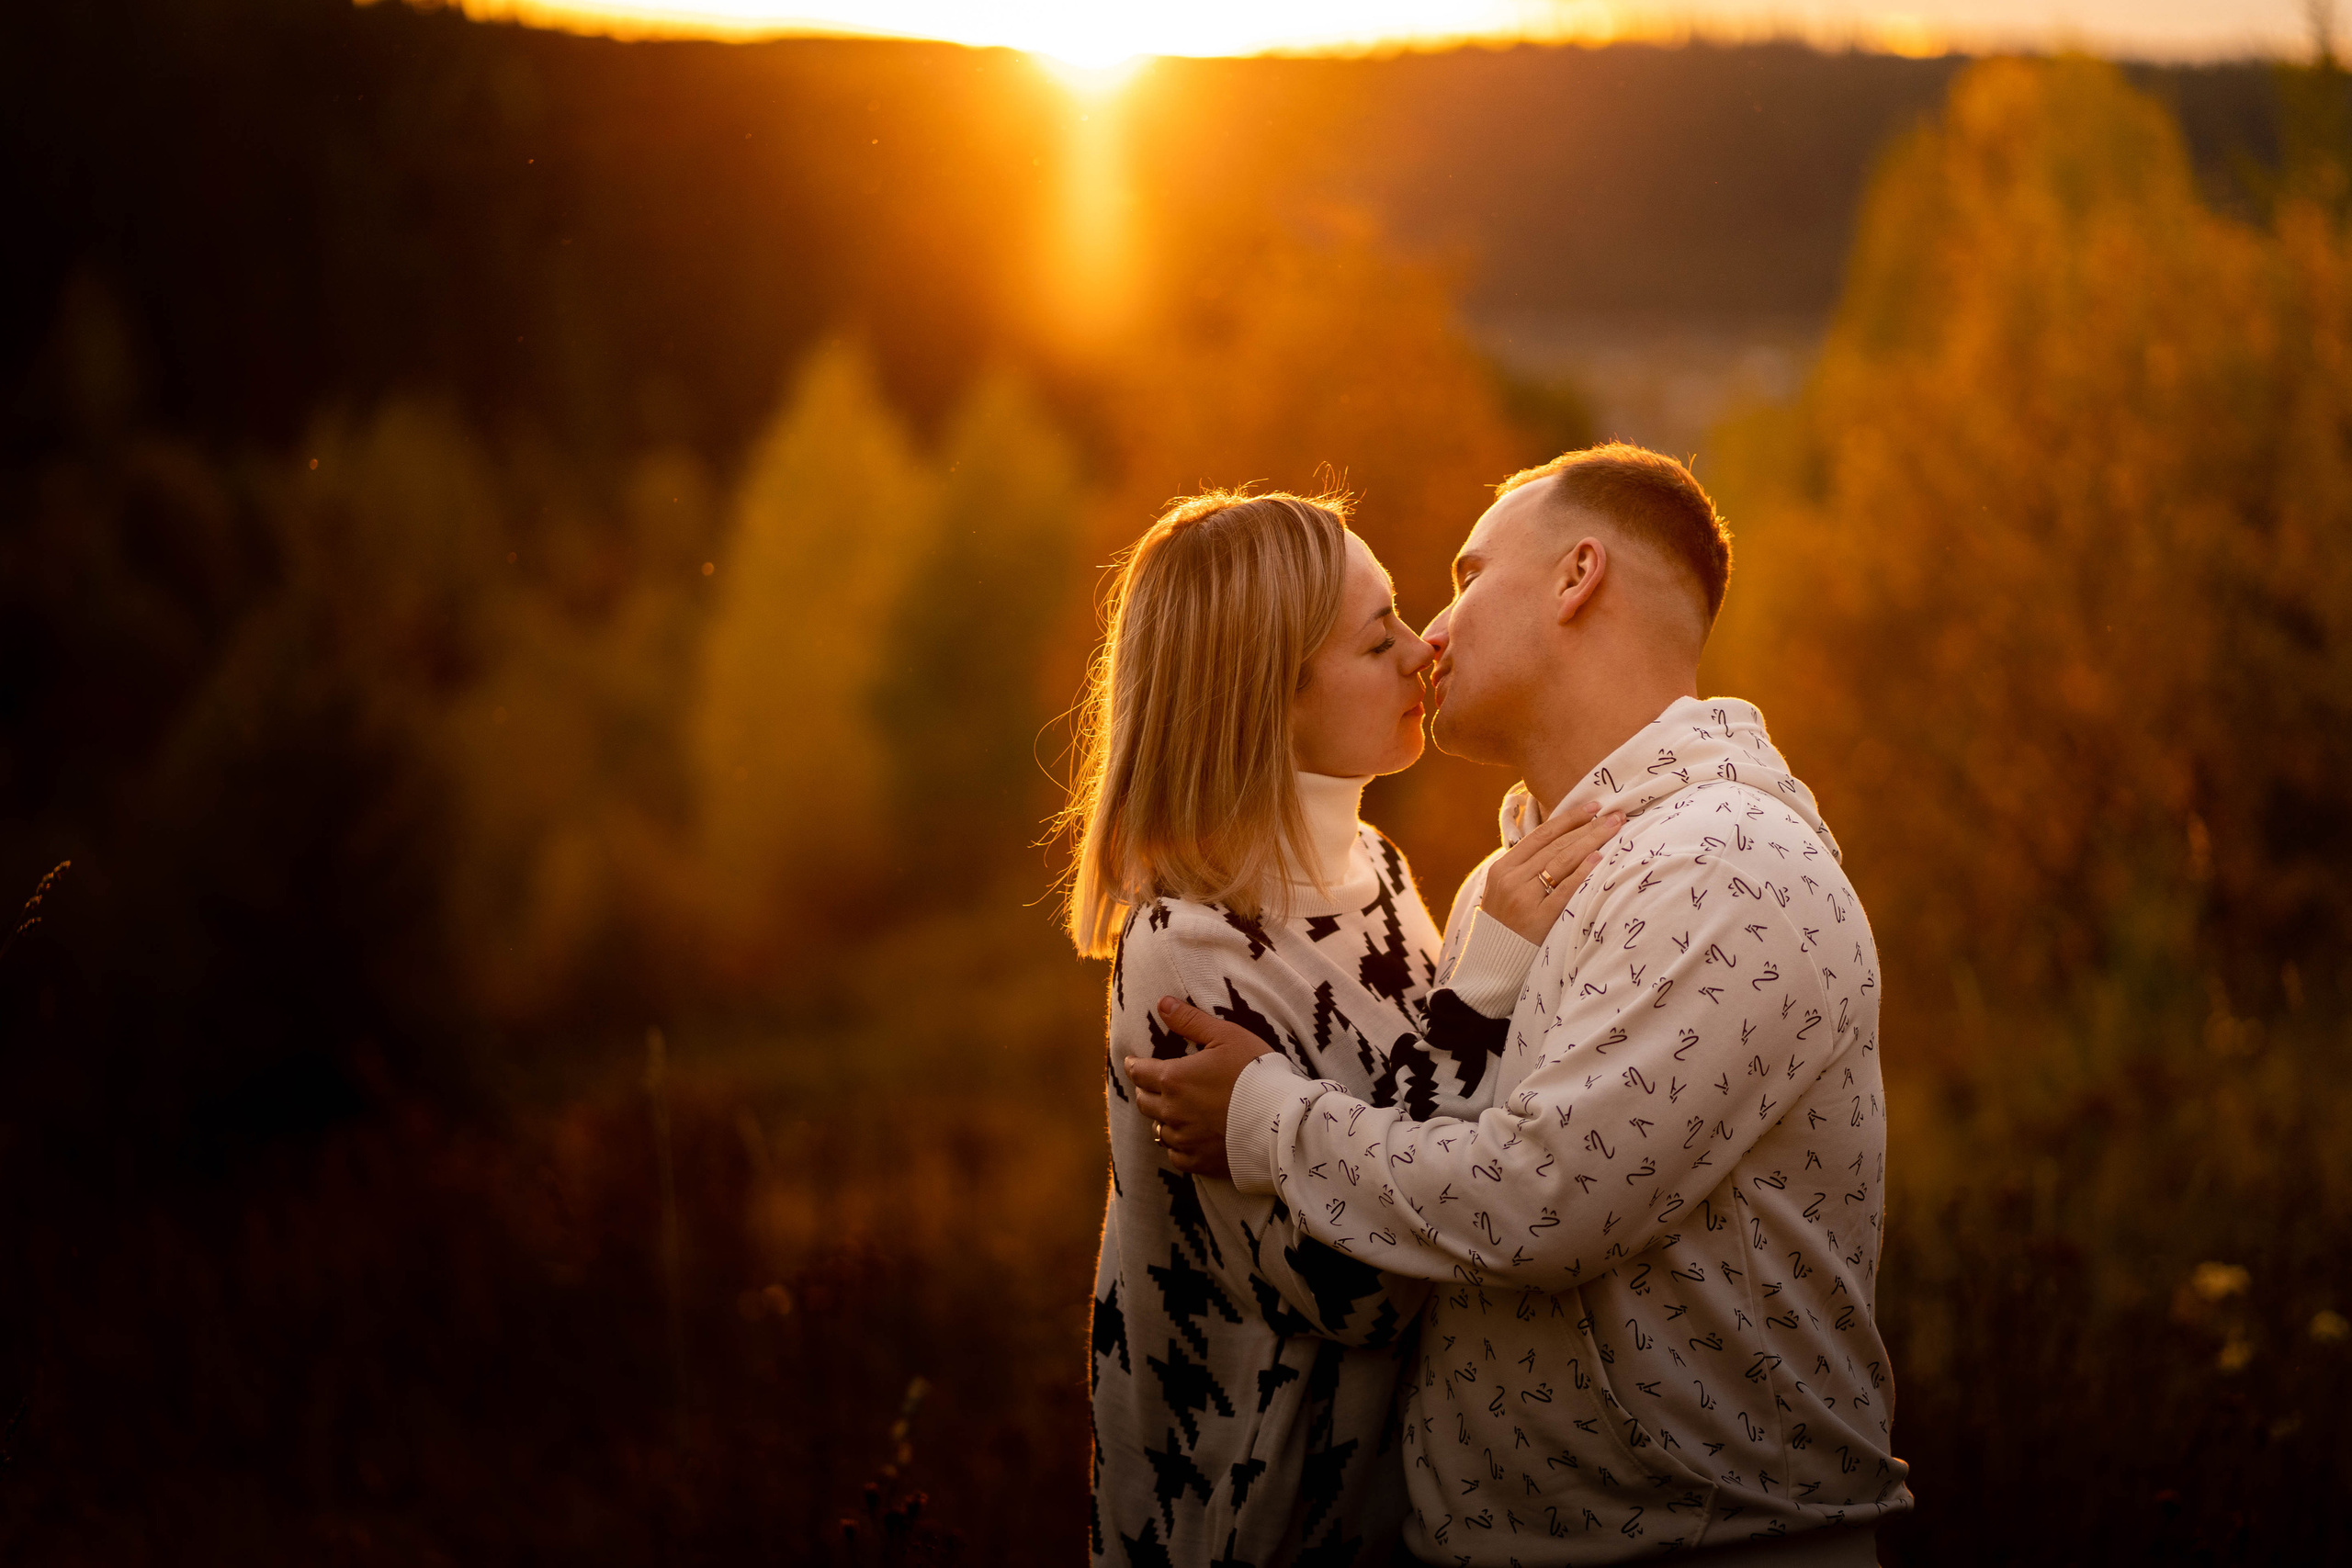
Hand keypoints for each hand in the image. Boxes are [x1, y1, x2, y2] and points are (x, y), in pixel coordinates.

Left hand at [1124, 997, 1270, 1176]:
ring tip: (1171, 1111)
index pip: (1139, 1072)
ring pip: (1158, 1129)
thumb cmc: (1256, 1073)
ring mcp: (1185, 1140)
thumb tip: (1162, 1004)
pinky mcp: (1199, 1162)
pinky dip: (1177, 1146)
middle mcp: (1172, 1111)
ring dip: (1161, 1118)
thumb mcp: (1227, 1036)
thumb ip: (1191, 1020)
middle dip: (1145, 1090)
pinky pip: (1176, 1155)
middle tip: (1151, 1084)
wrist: (1282, 1121)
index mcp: (1174, 1079)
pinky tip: (1186, 1139)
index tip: (1132, 1063)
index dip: (1133, 1065)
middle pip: (1144, 1101)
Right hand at [1478, 800, 1621, 943]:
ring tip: (1614, 829)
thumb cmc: (1505, 925)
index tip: (1593, 807)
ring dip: (1591, 842)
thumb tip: (1561, 841)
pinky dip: (1582, 873)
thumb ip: (1524, 867)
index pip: (1541, 835)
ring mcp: (1524, 899)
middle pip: (1556, 845)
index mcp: (1502, 868)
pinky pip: (1564, 891)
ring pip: (1562, 862)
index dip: (1569, 818)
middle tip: (1616, 815)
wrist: (1491, 964)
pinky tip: (1599, 858)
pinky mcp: (1538, 920)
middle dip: (1589, 827)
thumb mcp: (1504, 890)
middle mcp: (1511, 880)